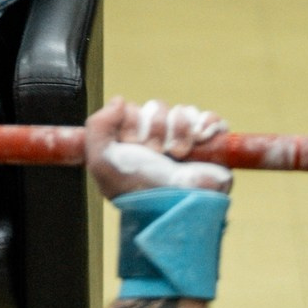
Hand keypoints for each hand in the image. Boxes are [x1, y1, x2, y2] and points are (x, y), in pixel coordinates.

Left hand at [86, 94, 230, 202]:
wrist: (178, 206)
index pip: (131, 108)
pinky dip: (204, 125)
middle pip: (156, 108)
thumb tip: (119, 101)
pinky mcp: (210, 143)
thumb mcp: (102, 163)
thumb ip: (97, 126)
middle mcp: (157, 140)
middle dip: (155, 130)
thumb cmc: (139, 189)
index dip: (131, 122)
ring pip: (181, 112)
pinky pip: (209, 118)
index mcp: (132, 142)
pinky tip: (197, 142)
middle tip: (156, 154)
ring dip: (179, 132)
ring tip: (178, 155)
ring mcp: (185, 140)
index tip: (131, 143)